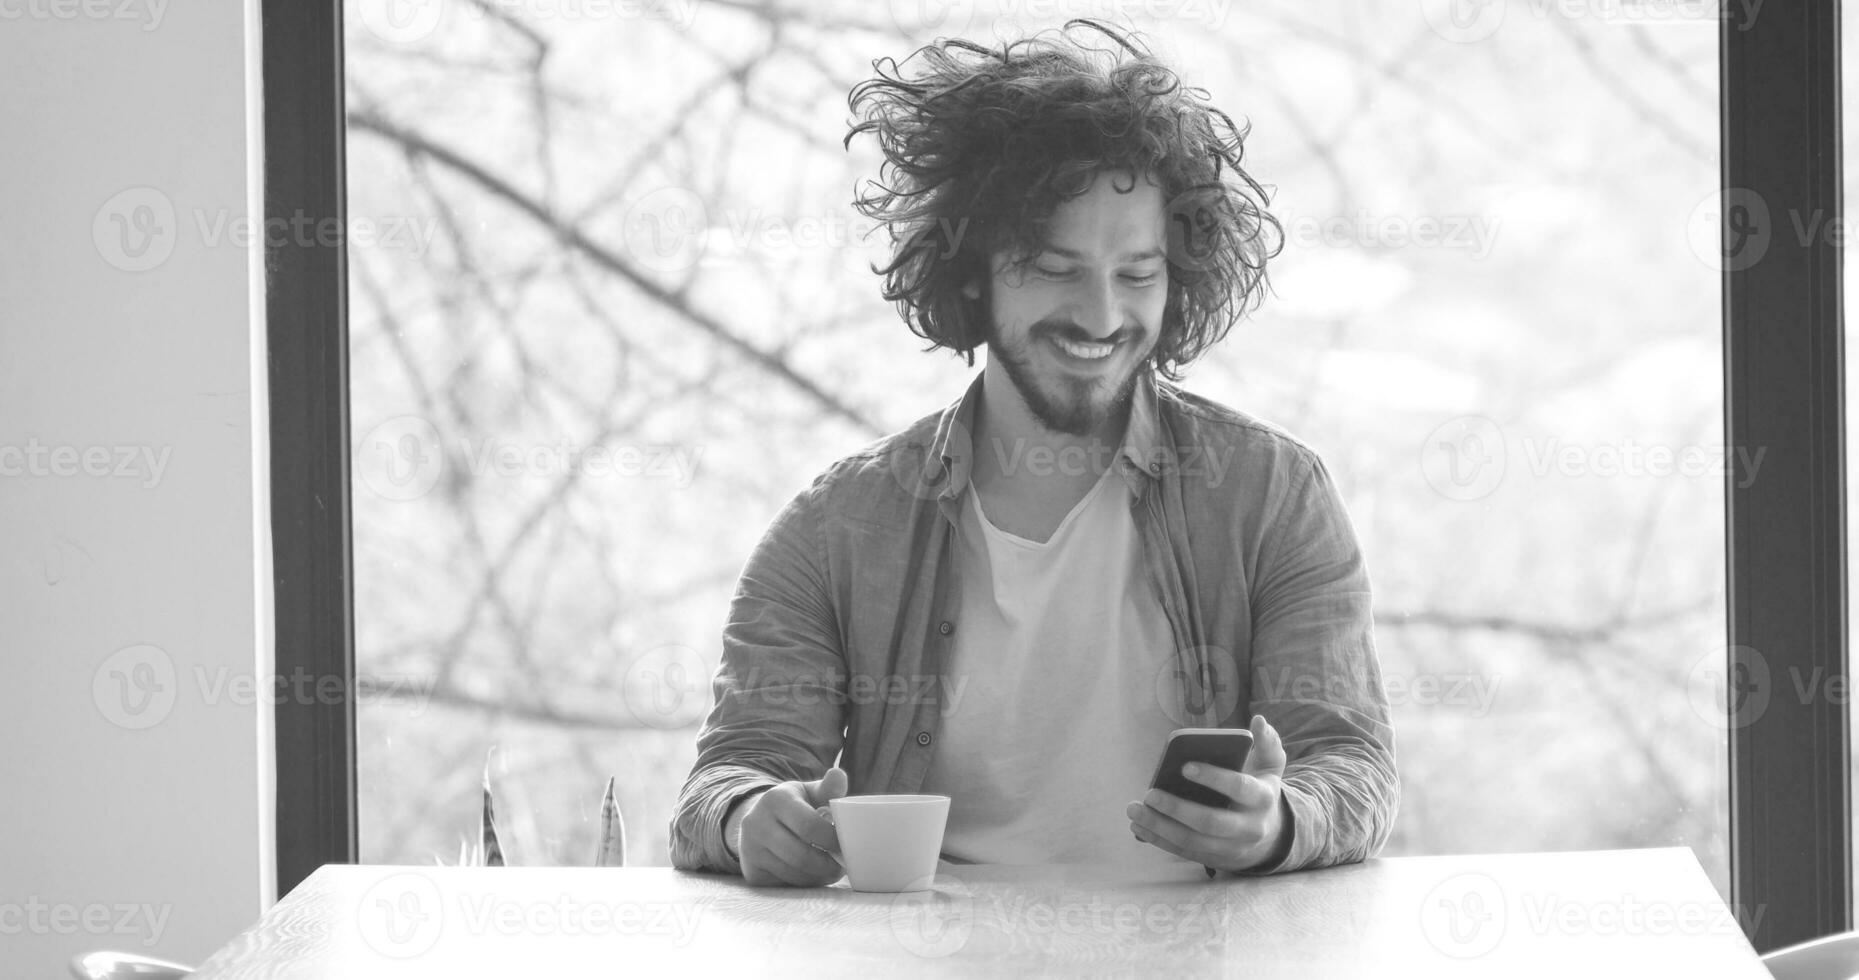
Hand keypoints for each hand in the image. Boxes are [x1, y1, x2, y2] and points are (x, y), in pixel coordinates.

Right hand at [733, 767, 847, 886]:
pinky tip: (812, 874)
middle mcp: (756, 823)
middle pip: (800, 855)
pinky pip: (785, 885)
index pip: (809, 826)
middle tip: (843, 866)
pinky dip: (804, 883)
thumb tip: (838, 775)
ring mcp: (750, 849)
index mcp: (775, 799)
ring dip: (818, 876)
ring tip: (831, 870)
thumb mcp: (809, 793)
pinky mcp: (751, 873)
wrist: (760, 822)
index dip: (832, 840)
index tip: (847, 845)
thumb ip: (828, 788)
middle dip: (827, 865)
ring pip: (793, 874)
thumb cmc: (796, 806)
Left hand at [1127, 714, 1291, 872]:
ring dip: (1159, 827)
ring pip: (1192, 842)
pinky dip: (1158, 840)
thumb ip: (1267, 742)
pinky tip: (1137, 827)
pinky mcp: (1214, 858)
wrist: (1272, 837)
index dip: (1213, 777)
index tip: (1184, 766)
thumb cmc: (1261, 791)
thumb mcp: (1271, 767)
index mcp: (1262, 798)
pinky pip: (1183, 852)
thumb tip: (1258, 720)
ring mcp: (1231, 847)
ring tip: (1133, 810)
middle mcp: (1249, 827)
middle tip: (1149, 793)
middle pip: (1210, 822)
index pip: (1239, 788)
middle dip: (1177, 808)